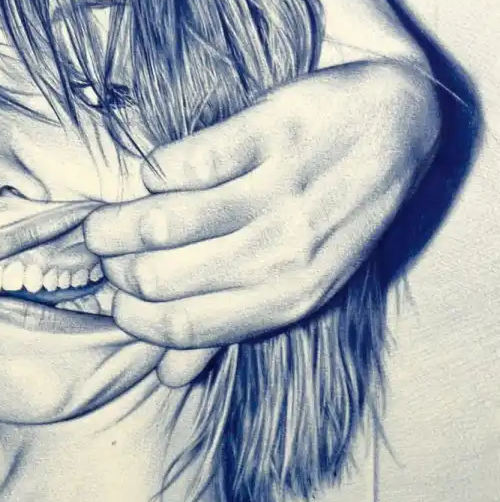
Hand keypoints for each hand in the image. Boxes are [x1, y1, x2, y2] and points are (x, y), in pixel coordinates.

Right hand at [84, 60, 439, 386]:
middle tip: (107, 251)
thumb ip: (229, 326)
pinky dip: (157, 170)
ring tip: (105, 220)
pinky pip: (188, 162)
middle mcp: (285, 253)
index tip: (114, 294)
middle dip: (117, 268)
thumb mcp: (298, 280)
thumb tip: (168, 377)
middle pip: (161, 278)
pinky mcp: (272, 133)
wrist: (396, 124)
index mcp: (289, 299)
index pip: (182, 327)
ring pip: (164, 223)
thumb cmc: (334, 211)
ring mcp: (280, 193)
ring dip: (118, 223)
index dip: (131, 315)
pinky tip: (156, 173)